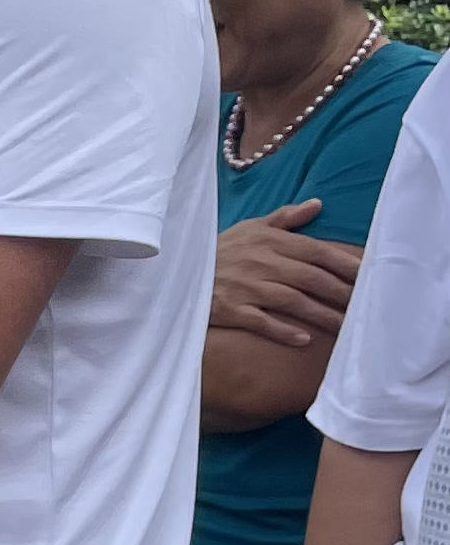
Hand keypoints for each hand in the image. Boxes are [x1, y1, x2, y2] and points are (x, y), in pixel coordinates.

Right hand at [211, 199, 355, 346]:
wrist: (175, 272)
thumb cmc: (218, 251)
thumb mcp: (248, 228)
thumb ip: (284, 218)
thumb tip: (317, 204)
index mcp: (268, 241)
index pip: (316, 251)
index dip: (345, 263)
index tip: (369, 275)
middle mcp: (259, 262)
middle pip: (310, 278)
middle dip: (342, 293)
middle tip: (365, 306)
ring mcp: (244, 287)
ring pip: (293, 301)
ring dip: (322, 315)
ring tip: (345, 327)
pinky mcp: (229, 309)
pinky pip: (261, 322)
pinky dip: (283, 331)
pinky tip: (304, 339)